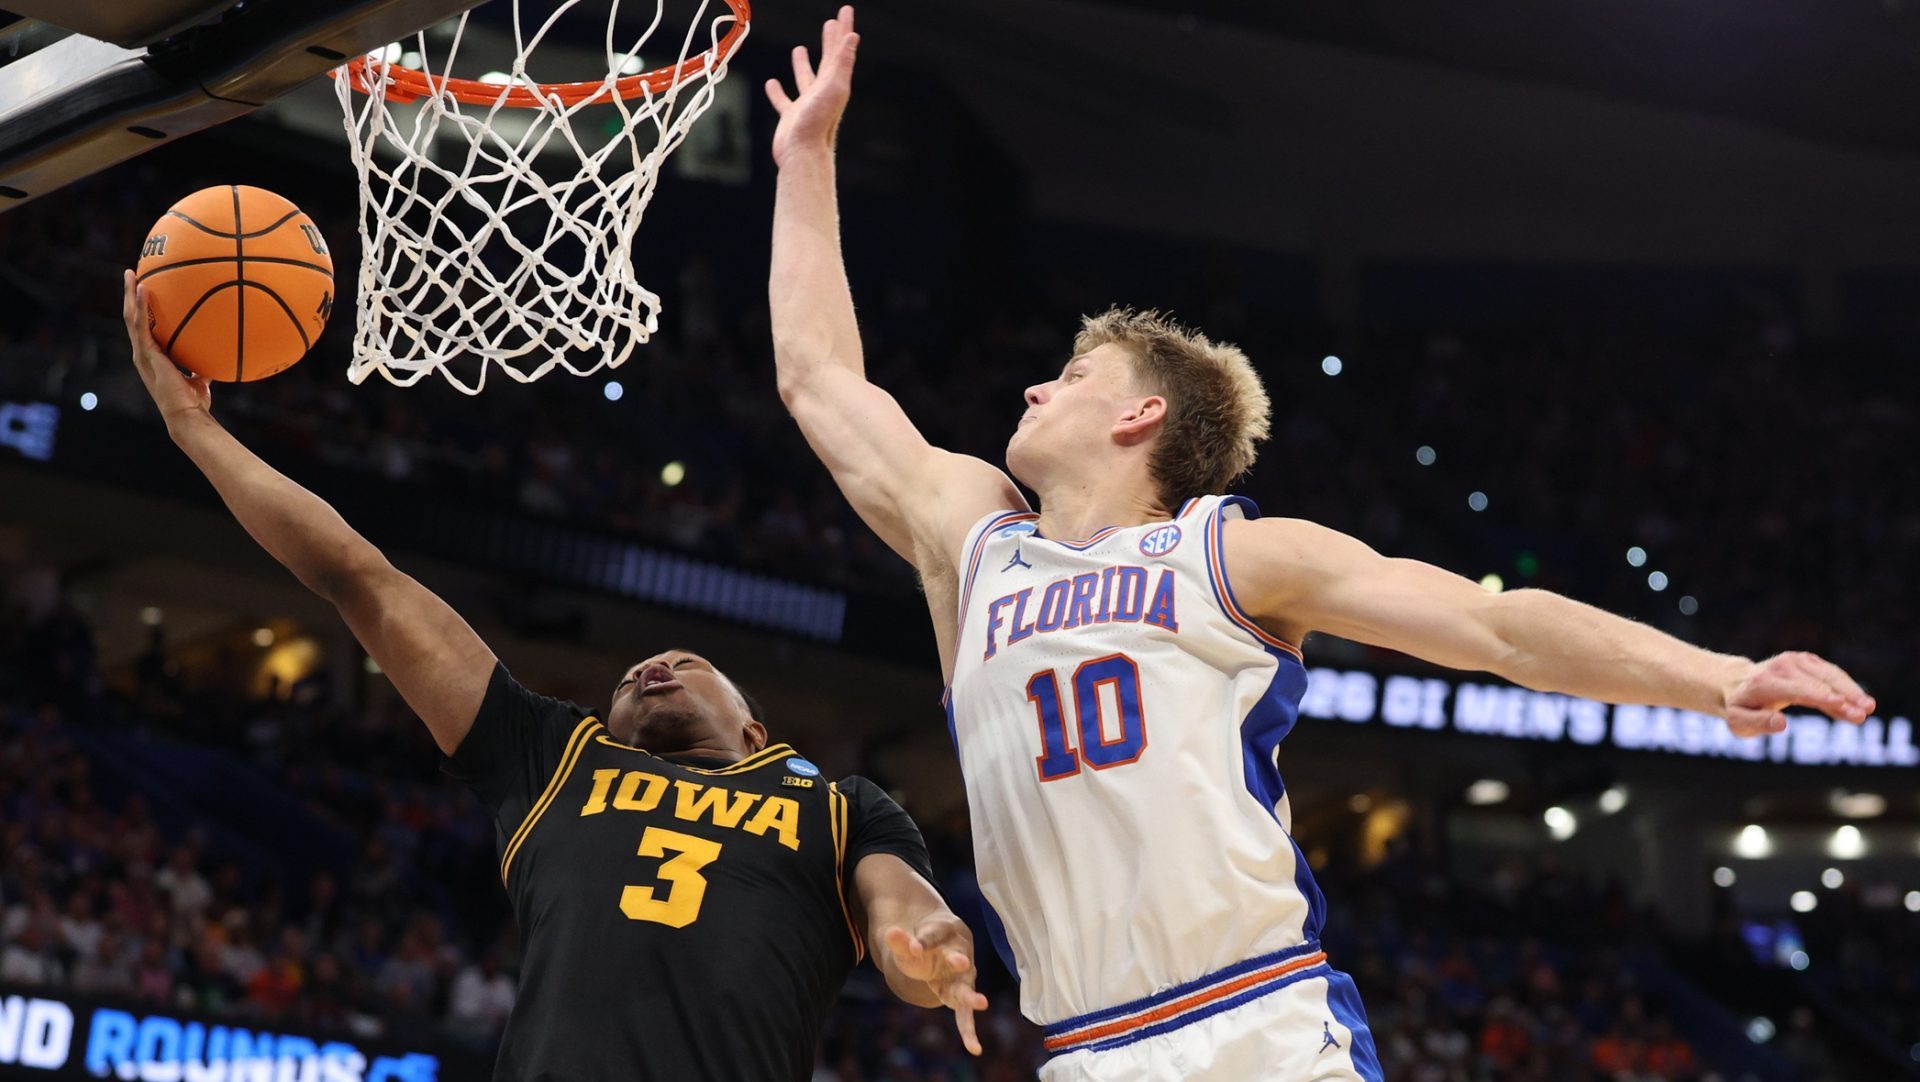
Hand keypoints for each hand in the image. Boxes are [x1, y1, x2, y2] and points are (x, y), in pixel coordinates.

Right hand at [122, 270, 211, 427]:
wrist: (187, 414)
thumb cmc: (194, 400)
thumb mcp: (200, 376)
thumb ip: (202, 364)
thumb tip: (217, 352)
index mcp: (152, 356)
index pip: (143, 327)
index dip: (140, 309)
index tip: (142, 289)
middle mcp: (143, 352)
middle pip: (132, 317)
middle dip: (130, 295)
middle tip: (131, 273)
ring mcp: (142, 353)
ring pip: (131, 317)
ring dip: (129, 294)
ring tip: (130, 273)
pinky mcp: (146, 354)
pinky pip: (140, 325)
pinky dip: (139, 305)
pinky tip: (142, 288)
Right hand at [765, 6, 858, 167]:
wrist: (803, 154)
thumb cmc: (818, 123)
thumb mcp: (833, 87)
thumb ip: (842, 62)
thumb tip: (852, 36)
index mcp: (834, 83)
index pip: (840, 49)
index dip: (843, 29)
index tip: (845, 10)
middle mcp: (822, 92)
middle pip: (828, 60)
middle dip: (830, 40)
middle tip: (830, 22)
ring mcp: (806, 105)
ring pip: (805, 79)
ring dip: (803, 64)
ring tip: (799, 49)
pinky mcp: (791, 117)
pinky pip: (783, 100)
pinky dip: (777, 91)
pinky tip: (771, 83)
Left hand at [883, 917, 988, 1055]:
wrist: (945, 946)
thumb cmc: (926, 942)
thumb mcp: (909, 942)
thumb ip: (901, 941)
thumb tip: (889, 933)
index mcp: (946, 932)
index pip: (932, 936)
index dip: (922, 942)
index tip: (913, 948)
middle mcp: (960, 953)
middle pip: (958, 958)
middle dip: (958, 961)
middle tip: (961, 962)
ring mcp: (963, 976)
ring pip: (966, 987)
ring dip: (971, 996)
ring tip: (982, 1003)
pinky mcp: (962, 995)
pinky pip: (966, 1014)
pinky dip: (969, 1030)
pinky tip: (974, 1048)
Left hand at [1722, 651, 1874, 736]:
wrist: (1737, 684)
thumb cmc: (1740, 708)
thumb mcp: (1739, 722)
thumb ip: (1758, 723)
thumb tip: (1781, 724)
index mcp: (1764, 683)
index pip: (1796, 689)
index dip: (1819, 696)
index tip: (1840, 704)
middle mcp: (1782, 667)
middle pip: (1818, 683)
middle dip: (1842, 697)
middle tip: (1864, 713)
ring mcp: (1796, 661)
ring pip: (1829, 676)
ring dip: (1850, 691)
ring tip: (1868, 708)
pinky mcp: (1808, 661)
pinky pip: (1831, 674)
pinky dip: (1847, 687)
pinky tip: (1860, 702)